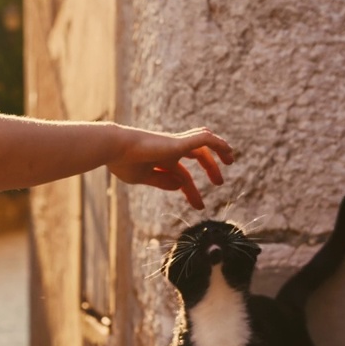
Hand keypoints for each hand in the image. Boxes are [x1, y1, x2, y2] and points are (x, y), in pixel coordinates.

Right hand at [107, 127, 234, 209]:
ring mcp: (174, 144)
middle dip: (209, 168)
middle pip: (195, 156)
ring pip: (203, 145)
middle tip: (219, 183)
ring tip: (230, 162)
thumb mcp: (143, 177)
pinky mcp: (178, 142)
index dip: (190, 190)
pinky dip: (219, 144)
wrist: (113, 148)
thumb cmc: (122, 163)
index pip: (180, 174)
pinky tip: (229, 152)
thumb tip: (179, 186)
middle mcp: (169, 149)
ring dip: (218, 154)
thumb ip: (162, 181)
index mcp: (160, 159)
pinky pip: (205, 139)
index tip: (199, 206)